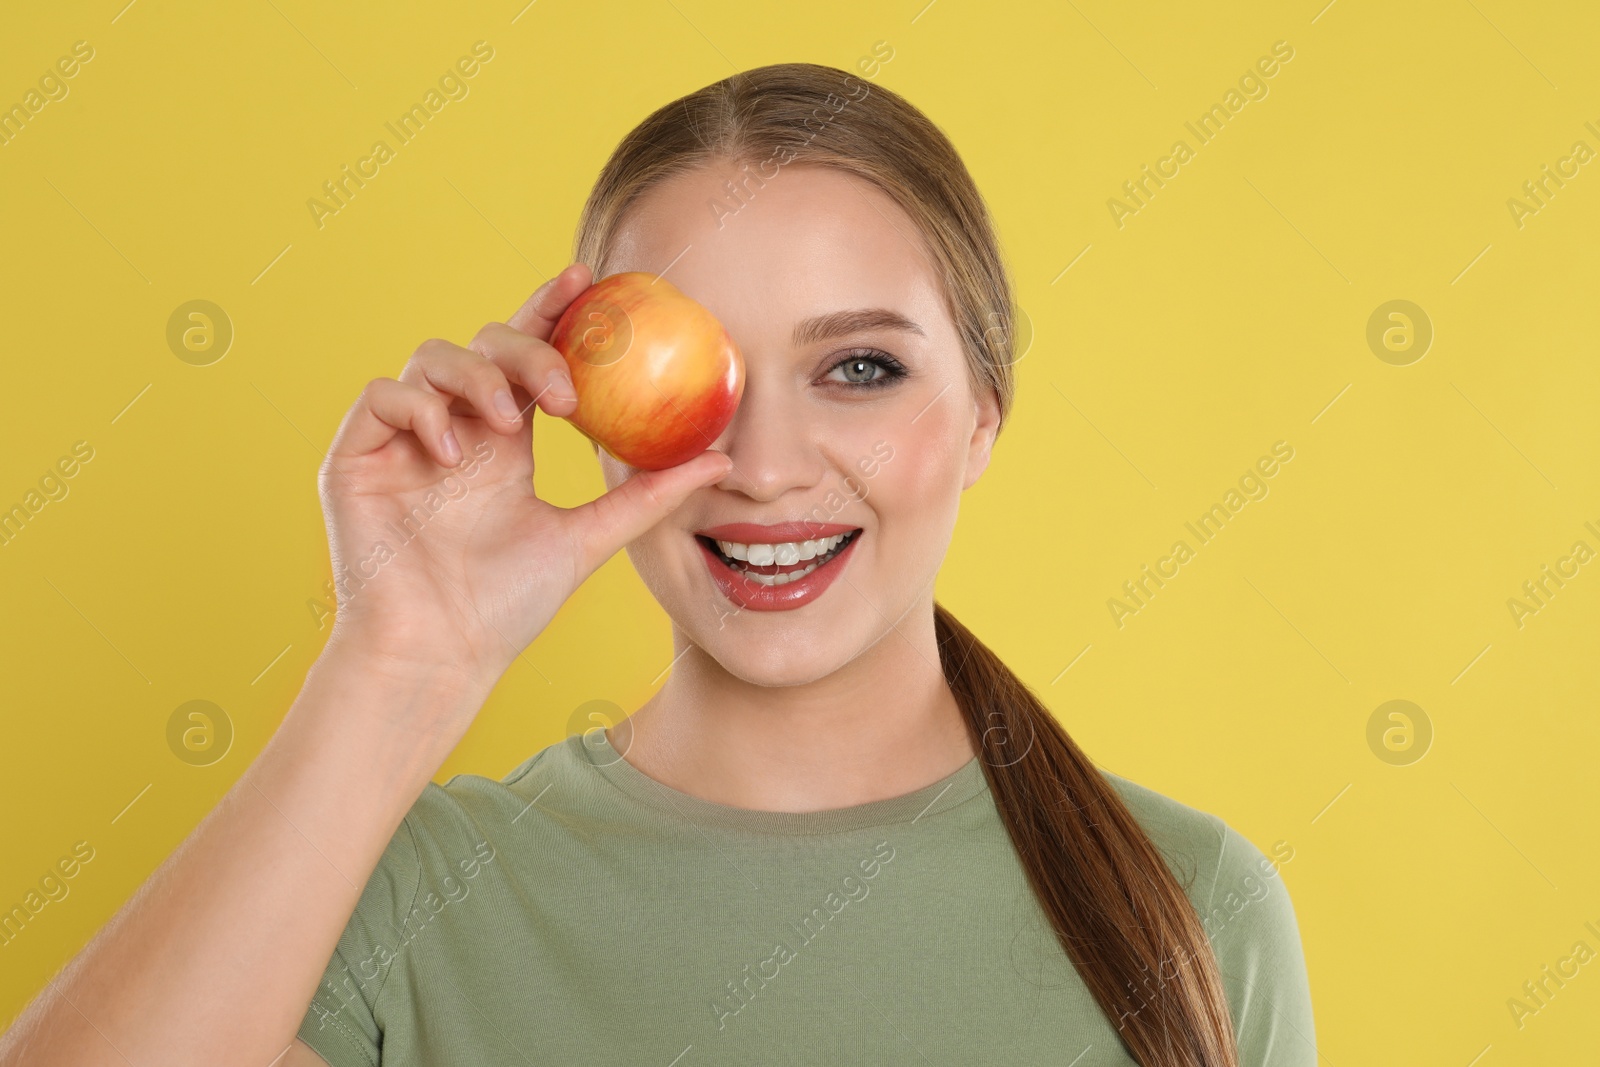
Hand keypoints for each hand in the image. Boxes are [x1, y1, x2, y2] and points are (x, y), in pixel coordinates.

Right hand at [315, 263, 731, 695]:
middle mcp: (453, 430)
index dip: (551, 309)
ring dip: (476, 378)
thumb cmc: (505, 608)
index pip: (525, 356)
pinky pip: (380, 396)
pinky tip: (451, 452)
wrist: (440, 657)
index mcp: (502, 442)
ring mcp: (402, 442)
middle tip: (563, 393)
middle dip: (525, 349)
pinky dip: (419, 409)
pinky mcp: (355, 458)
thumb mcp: (588, 541)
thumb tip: (720, 458)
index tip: (590, 278)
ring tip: (506, 425)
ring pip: (430, 357)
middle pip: (482, 343)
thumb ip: (647, 497)